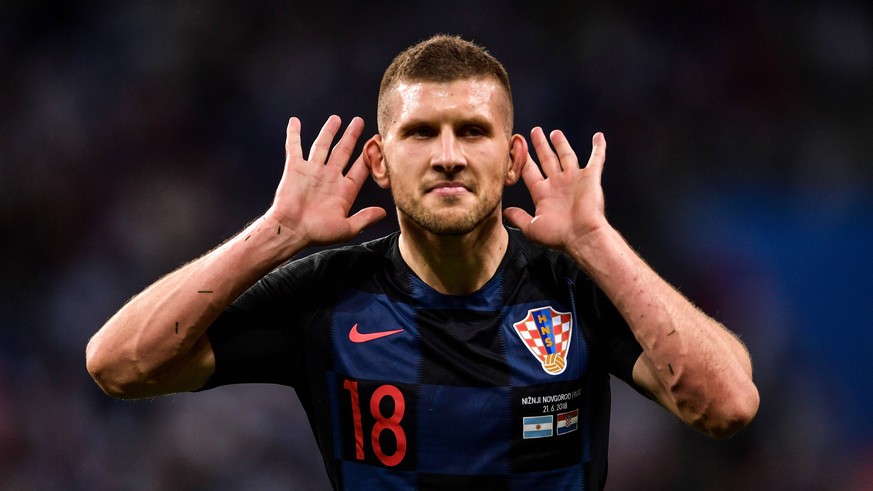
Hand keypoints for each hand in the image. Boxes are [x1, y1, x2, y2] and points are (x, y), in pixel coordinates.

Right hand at [266, 115, 385, 245]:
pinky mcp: (295, 168)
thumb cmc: (317, 232)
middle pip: (343, 151)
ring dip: (329, 131)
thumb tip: (384, 212)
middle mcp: (329, 177)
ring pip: (322, 145)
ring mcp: (312, 171)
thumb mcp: (347, 228)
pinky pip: (294, 147)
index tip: (378, 141)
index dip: (370, 155)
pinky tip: (295, 121)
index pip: (361, 168)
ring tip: (336, 118)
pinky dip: (293, 134)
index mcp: (344, 190)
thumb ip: (365, 218)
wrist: (290, 230)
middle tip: (359, 122)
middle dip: (352, 136)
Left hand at [504, 127, 608, 252]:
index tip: (515, 147)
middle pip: (547, 159)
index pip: (530, 171)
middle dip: (540, 146)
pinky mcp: (590, 178)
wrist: (582, 236)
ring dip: (561, 144)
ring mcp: (574, 180)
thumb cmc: (559, 235)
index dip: (522, 159)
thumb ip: (519, 218)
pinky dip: (599, 147)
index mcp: (544, 194)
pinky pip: (596, 159)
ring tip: (555, 133)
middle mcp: (558, 184)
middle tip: (534, 131)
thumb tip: (505, 211)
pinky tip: (598, 136)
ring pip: (566, 156)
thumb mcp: (532, 227)